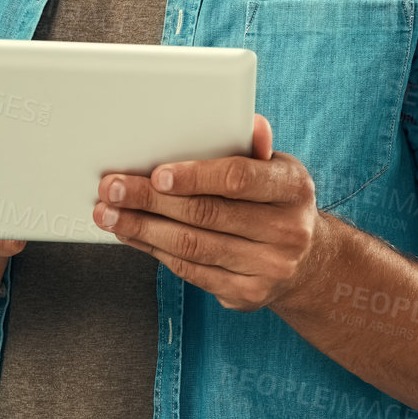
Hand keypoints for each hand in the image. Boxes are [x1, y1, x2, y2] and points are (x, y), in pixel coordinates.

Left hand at [91, 115, 322, 311]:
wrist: (308, 262)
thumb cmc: (277, 202)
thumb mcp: (277, 168)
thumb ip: (254, 147)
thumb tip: (251, 123)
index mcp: (293, 189)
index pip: (238, 179)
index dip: (195, 176)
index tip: (157, 174)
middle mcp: (286, 231)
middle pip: (206, 214)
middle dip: (151, 200)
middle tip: (113, 188)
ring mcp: (267, 268)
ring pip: (192, 246)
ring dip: (142, 228)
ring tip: (109, 214)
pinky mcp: (246, 294)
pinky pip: (191, 271)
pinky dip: (155, 251)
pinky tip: (132, 235)